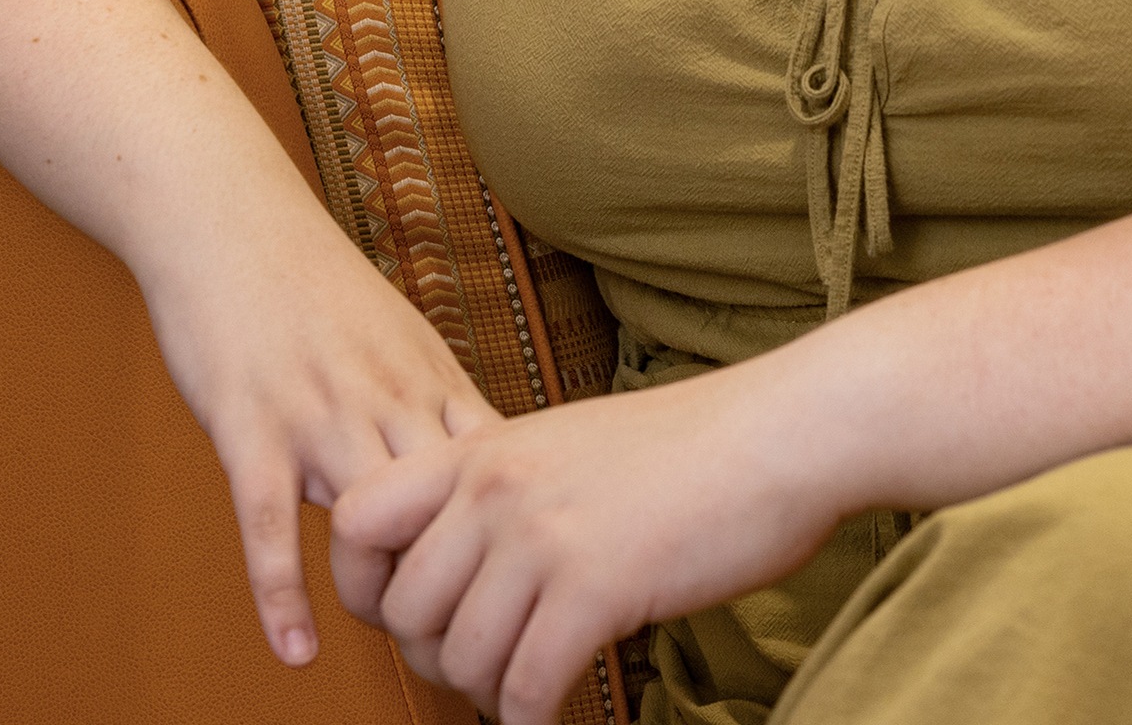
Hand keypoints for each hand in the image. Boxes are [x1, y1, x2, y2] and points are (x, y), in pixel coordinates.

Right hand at [136, 203, 499, 666]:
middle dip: (460, 575)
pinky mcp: (250, 423)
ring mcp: (317, 410)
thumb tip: (474, 469)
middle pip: (448, 509)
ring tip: (395, 640)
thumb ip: (433, 401)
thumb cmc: (307, 280)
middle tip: (463, 625)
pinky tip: (296, 650)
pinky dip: (283, 592)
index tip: (523, 583)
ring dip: (383, 590)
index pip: (499, 474)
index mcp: (428, 376)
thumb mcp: (396, 332)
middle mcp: (385, 395)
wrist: (225, 212)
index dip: (515, 536)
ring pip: (372, 519)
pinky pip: (270, 522)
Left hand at [326, 362, 850, 721]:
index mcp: (481, 449)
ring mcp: (541, 535)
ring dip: (489, 693)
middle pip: (402, 611)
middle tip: (485, 666)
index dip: (362, 585)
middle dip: (435, 659)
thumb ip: (502, 494)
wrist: (779, 435)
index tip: (409, 615)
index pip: (352, 520)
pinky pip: (526, 686)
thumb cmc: (688, 451)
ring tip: (527, 689)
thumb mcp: (566, 447)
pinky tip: (560, 710)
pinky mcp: (595, 586)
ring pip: (460, 658)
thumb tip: (461, 572)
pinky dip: (534, 718)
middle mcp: (494, 487)